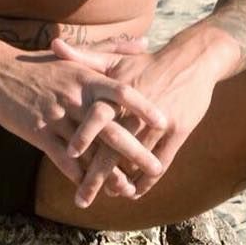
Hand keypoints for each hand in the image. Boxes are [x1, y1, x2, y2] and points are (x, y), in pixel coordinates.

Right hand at [0, 37, 167, 189]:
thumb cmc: (39, 64)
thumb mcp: (75, 54)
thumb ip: (112, 50)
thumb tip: (144, 44)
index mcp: (86, 78)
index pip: (123, 92)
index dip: (144, 107)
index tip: (165, 122)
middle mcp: (74, 97)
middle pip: (111, 127)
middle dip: (135, 151)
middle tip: (155, 168)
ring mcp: (56, 116)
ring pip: (88, 150)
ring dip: (107, 172)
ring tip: (126, 189)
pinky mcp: (38, 132)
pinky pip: (61, 158)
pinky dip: (76, 175)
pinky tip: (88, 188)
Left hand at [50, 37, 215, 206]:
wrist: (192, 60)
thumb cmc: (146, 62)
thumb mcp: (115, 58)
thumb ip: (82, 57)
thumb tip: (52, 44)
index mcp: (120, 92)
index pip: (98, 115)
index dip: (84, 135)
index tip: (69, 154)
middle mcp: (138, 110)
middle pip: (114, 149)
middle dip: (96, 177)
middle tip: (80, 199)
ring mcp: (160, 123)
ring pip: (137, 161)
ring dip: (122, 183)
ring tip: (108, 197)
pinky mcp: (179, 132)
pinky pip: (161, 162)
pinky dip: (147, 180)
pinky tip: (134, 192)